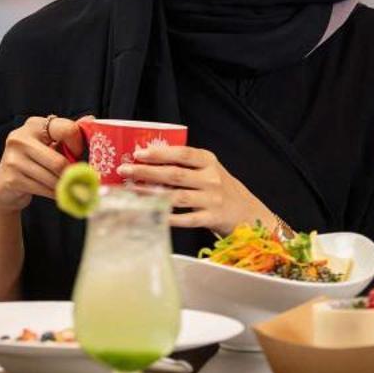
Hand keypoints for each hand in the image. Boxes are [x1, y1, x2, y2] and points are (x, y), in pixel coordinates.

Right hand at [0, 115, 88, 215]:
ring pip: (53, 179)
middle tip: (78, 179)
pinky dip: (56, 194)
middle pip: (60, 162)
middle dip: (72, 174)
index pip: (66, 129)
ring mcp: (14, 159)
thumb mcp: (49, 144)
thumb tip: (91, 119)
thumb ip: (68, 133)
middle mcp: (20, 138)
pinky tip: (56, 193)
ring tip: (68, 187)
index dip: (78, 145)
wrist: (4, 186)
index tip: (77, 154)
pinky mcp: (12, 179)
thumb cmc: (32, 161)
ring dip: (65, 186)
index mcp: (33, 125)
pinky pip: (45, 190)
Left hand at [119, 144, 276, 232]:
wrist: (249, 213)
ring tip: (131, 190)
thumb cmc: (220, 188)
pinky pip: (186, 219)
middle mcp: (211, 179)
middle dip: (147, 172)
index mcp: (209, 161)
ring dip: (151, 193)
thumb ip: (185, 164)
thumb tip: (145, 159)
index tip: (138, 153)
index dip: (160, 153)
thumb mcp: (208, 169)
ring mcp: (212, 200)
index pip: (183, 154)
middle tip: (124, 170)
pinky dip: (168, 216)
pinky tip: (152, 213)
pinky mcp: (212, 219)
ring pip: (176, 196)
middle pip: (175, 174)